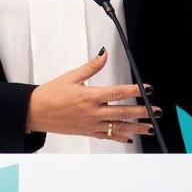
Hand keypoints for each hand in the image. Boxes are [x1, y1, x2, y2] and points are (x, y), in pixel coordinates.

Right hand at [25, 49, 161, 144]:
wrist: (35, 112)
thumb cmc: (50, 94)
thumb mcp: (71, 76)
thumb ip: (91, 66)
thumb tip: (104, 54)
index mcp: (89, 96)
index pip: (117, 92)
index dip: (134, 91)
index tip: (147, 89)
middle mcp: (92, 112)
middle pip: (122, 112)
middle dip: (142, 112)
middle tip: (156, 112)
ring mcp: (90, 124)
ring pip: (118, 127)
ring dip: (136, 128)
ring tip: (149, 128)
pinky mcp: (87, 132)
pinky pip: (106, 136)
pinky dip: (119, 137)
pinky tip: (129, 138)